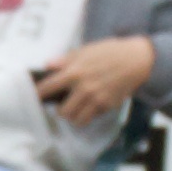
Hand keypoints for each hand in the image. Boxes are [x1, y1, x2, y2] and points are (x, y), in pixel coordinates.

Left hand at [33, 33, 156, 125]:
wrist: (136, 60)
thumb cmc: (110, 52)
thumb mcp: (85, 50)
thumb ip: (65, 60)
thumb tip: (48, 66)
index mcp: (74, 72)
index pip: (48, 87)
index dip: (38, 94)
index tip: (35, 97)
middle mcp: (83, 88)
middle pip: (63, 111)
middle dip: (60, 110)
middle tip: (61, 106)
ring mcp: (97, 99)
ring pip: (77, 119)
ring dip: (74, 117)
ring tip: (75, 110)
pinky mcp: (108, 105)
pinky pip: (93, 117)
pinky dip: (89, 115)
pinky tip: (90, 107)